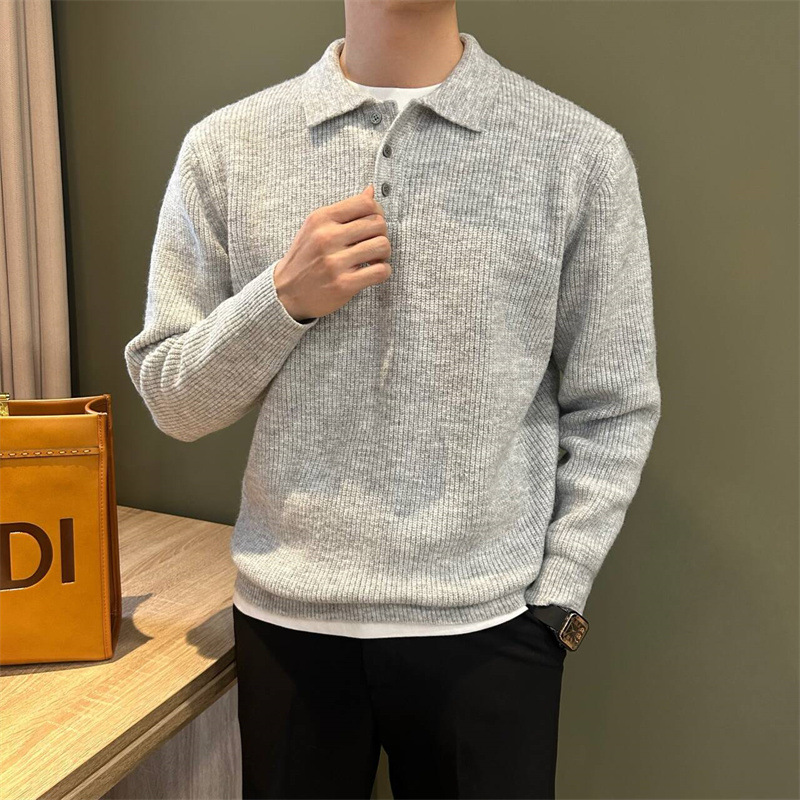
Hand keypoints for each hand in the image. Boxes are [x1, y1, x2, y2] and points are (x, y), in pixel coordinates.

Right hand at [273, 184, 391, 320]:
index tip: (373, 224)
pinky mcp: (344, 284)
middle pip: (378, 223)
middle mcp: (327, 238)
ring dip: (384, 253)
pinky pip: (380, 271)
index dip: (377, 212)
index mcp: (321, 219)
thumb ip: (343, 211)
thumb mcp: (316, 227)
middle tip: (374, 243)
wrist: (286, 292)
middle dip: (382, 233)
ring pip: (382, 246)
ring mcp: (335, 262)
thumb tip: (370, 190)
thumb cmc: (305, 257)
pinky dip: (383, 271)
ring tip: (375, 258)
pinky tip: (374, 271)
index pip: (365, 203)